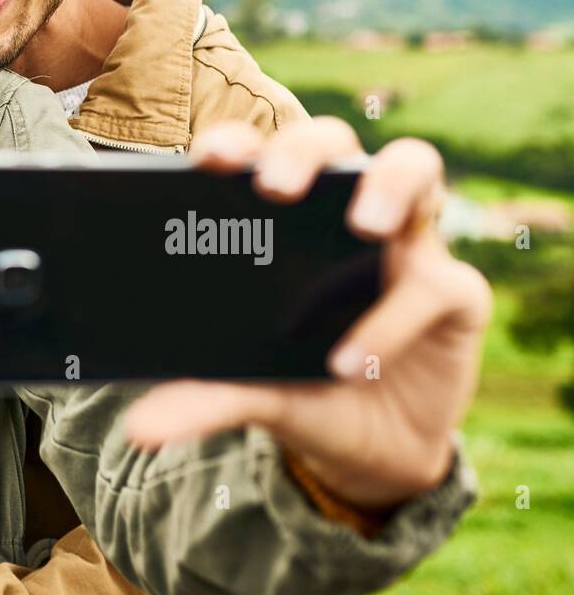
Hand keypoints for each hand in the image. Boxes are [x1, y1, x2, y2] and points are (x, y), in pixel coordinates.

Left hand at [122, 117, 492, 511]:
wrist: (371, 455)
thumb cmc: (302, 390)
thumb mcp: (250, 391)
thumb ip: (201, 399)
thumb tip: (138, 429)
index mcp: (288, 219)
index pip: (261, 153)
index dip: (237, 142)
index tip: (208, 159)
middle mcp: (346, 212)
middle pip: (332, 139)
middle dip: (304, 149)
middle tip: (275, 186)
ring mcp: (408, 243)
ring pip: (414, 164)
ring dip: (388, 184)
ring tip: (363, 225)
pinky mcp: (456, 292)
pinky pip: (437, 285)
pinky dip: (392, 323)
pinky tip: (351, 363)